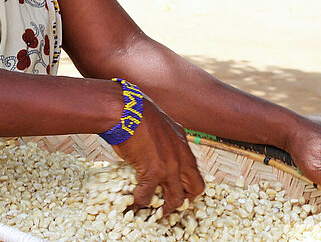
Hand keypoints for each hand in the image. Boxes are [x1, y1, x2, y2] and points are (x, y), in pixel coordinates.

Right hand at [112, 98, 204, 212]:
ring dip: (165, 207)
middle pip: (195, 187)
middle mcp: (181, 155)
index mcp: (182, 142)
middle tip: (171, 204)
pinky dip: (140, 201)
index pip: (194, 170)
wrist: (125, 109)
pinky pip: (148, 195)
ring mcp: (170, 166)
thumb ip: (162, 138)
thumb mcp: (158, 123)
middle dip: (184, 199)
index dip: (188, 184)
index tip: (178, 189)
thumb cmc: (135, 112)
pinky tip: (134, 200)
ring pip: (176, 198)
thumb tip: (153, 148)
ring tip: (155, 211)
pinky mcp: (154, 172)